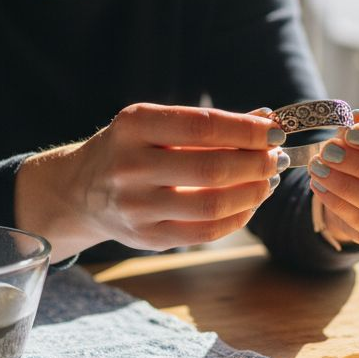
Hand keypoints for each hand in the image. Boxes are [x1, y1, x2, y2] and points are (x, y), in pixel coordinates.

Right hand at [16, 103, 287, 257]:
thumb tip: (268, 120)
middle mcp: (130, 165)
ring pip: (212, 203)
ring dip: (252, 192)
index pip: (202, 126)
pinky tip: (250, 203)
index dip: (247, 130)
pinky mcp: (146, 237)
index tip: (276, 131)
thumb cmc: (133, 149)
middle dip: (256, 163)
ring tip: (268, 180)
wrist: (81, 190)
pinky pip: (205, 232)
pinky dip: (238, 217)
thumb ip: (211, 123)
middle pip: (212, 168)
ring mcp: (136, 205)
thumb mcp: (158, 125)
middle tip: (277, 158)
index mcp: (134, 125)